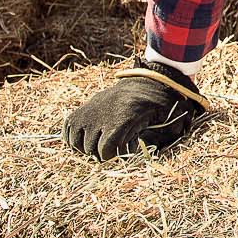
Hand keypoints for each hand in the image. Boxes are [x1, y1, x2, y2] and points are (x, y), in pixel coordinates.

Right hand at [63, 63, 205, 160]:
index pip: (105, 149)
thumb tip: (138, 157)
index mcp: (124, 117)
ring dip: (87, 148)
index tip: (123, 151)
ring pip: (76, 141)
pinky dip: (73, 138)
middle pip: (90, 148)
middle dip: (102, 154)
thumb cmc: (161, 106)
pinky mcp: (85, 108)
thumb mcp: (169, 123)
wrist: (150, 81)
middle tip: (115, 148)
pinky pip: (68, 128)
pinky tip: (87, 140)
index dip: (112, 156)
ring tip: (101, 145)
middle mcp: (103, 113)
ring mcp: (91, 110)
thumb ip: (155, 142)